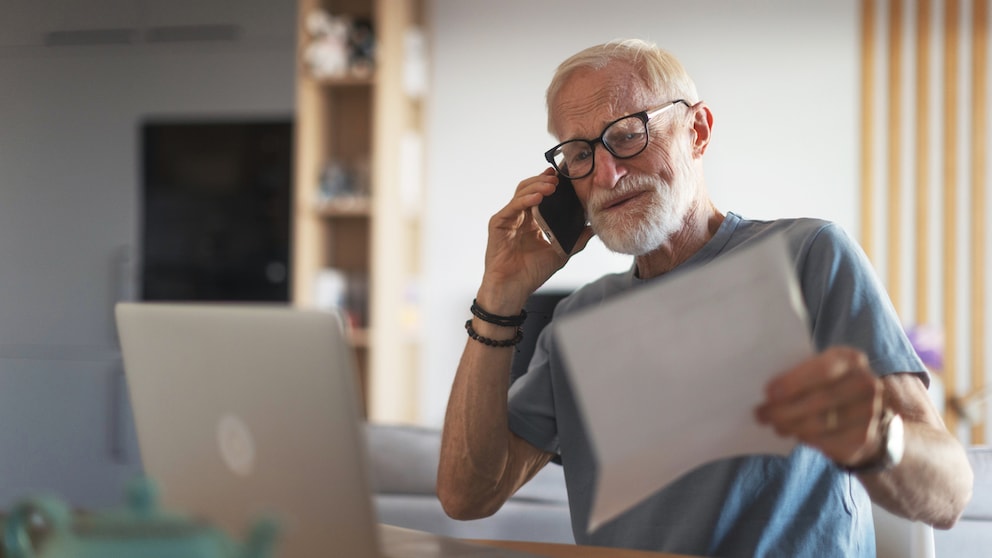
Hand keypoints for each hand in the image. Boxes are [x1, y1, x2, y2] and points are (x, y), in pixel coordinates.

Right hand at [477, 168, 592, 311]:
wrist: (513, 289)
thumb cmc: (531, 274)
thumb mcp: (561, 253)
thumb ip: (577, 239)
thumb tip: (595, 227)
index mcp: (532, 221)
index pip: (542, 195)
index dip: (552, 184)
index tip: (566, 177)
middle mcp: (519, 216)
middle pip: (530, 188)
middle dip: (545, 180)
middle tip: (560, 177)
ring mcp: (508, 218)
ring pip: (521, 193)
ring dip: (537, 186)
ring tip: (552, 185)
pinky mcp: (498, 224)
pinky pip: (512, 206)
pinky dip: (525, 200)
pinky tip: (538, 197)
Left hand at [755, 346, 885, 466]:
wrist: (861, 410)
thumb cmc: (827, 384)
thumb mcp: (817, 370)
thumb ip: (799, 374)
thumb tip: (767, 392)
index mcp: (851, 360)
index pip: (823, 370)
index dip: (794, 383)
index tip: (769, 393)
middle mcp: (866, 384)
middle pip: (820, 400)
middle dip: (785, 409)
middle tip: (762, 414)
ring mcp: (869, 412)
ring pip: (822, 423)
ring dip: (791, 426)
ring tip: (774, 424)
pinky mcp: (865, 438)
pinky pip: (829, 442)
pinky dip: (807, 439)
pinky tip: (795, 434)